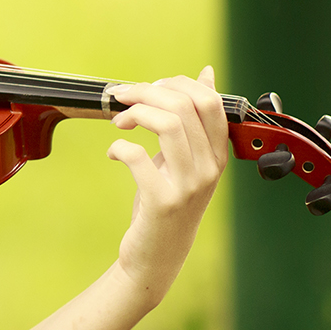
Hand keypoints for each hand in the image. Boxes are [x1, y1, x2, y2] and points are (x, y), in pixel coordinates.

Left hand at [104, 67, 229, 306]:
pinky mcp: (163, 201)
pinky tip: (114, 152)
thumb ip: (194, 121)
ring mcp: (188, 186)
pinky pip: (138, 157)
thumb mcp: (186, 158)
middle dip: (147, 92)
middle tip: (122, 98)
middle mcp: (208, 169)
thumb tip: (206, 74)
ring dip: (136, 112)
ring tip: (119, 121)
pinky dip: (120, 146)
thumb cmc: (167, 200)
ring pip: (169, 124)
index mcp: (217, 154)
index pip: (211, 101)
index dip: (177, 83)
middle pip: (185, 106)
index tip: (149, 88)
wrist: (156, 255)